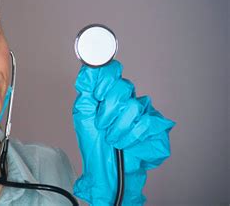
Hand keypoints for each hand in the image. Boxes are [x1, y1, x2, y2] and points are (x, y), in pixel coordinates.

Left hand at [72, 60, 174, 204]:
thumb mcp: (83, 115)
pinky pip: (145, 123)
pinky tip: (124, 144)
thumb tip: (87, 69)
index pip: (112, 70)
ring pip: (134, 106)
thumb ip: (86, 91)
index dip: (105, 79)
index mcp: (111, 92)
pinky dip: (130, 137)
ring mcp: (145, 111)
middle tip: (101, 125)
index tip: (97, 94)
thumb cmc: (94, 143)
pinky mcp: (157, 127)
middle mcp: (130, 98)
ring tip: (111, 139)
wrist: (106, 170)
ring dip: (117, 127)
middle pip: (123, 86)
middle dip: (108, 110)